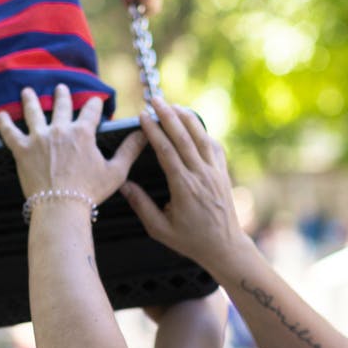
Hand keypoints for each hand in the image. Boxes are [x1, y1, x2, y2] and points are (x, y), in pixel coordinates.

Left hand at [0, 85, 145, 204]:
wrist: (60, 206)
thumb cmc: (89, 192)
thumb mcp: (116, 172)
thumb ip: (129, 150)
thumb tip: (144, 133)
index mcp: (83, 133)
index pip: (92, 111)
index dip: (95, 104)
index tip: (96, 101)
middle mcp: (60, 130)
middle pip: (62, 106)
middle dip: (62, 95)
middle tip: (61, 88)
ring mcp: (39, 138)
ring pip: (33, 112)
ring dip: (31, 100)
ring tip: (27, 92)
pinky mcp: (22, 150)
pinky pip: (10, 133)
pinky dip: (4, 123)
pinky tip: (0, 115)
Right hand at [120, 98, 247, 268]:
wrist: (224, 247)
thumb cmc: (190, 241)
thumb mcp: (160, 229)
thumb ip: (141, 205)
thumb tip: (123, 184)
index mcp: (184, 188)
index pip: (167, 152)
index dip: (154, 132)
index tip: (143, 117)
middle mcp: (201, 176)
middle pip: (184, 138)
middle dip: (168, 115)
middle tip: (155, 100)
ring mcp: (215, 172)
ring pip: (201, 137)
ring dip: (187, 118)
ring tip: (173, 105)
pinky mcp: (223, 173)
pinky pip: (214, 146)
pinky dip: (203, 132)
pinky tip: (193, 125)